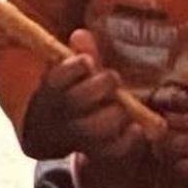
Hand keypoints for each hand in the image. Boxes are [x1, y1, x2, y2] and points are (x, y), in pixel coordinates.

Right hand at [22, 29, 145, 160]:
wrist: (52, 130)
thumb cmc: (69, 91)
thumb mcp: (69, 71)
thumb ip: (79, 54)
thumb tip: (81, 35)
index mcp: (51, 89)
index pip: (57, 77)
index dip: (75, 67)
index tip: (88, 62)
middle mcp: (60, 113)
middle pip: (77, 101)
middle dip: (100, 86)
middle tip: (112, 78)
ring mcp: (76, 135)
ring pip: (94, 128)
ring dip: (114, 114)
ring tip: (122, 106)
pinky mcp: (96, 152)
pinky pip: (113, 151)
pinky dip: (128, 140)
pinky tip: (136, 128)